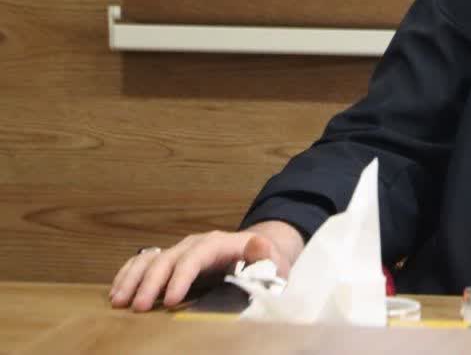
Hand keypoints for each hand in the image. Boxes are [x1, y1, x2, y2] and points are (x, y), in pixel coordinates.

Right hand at [108, 221, 303, 311]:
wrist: (259, 254)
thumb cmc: (265, 263)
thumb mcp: (272, 261)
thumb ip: (265, 257)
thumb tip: (258, 247)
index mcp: (220, 244)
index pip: (196, 257)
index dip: (181, 277)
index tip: (171, 301)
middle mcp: (195, 244)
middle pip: (168, 259)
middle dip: (151, 283)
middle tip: (138, 308)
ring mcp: (180, 250)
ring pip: (150, 259)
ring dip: (133, 279)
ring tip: (118, 302)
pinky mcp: (170, 260)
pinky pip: (143, 262)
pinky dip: (127, 275)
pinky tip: (116, 293)